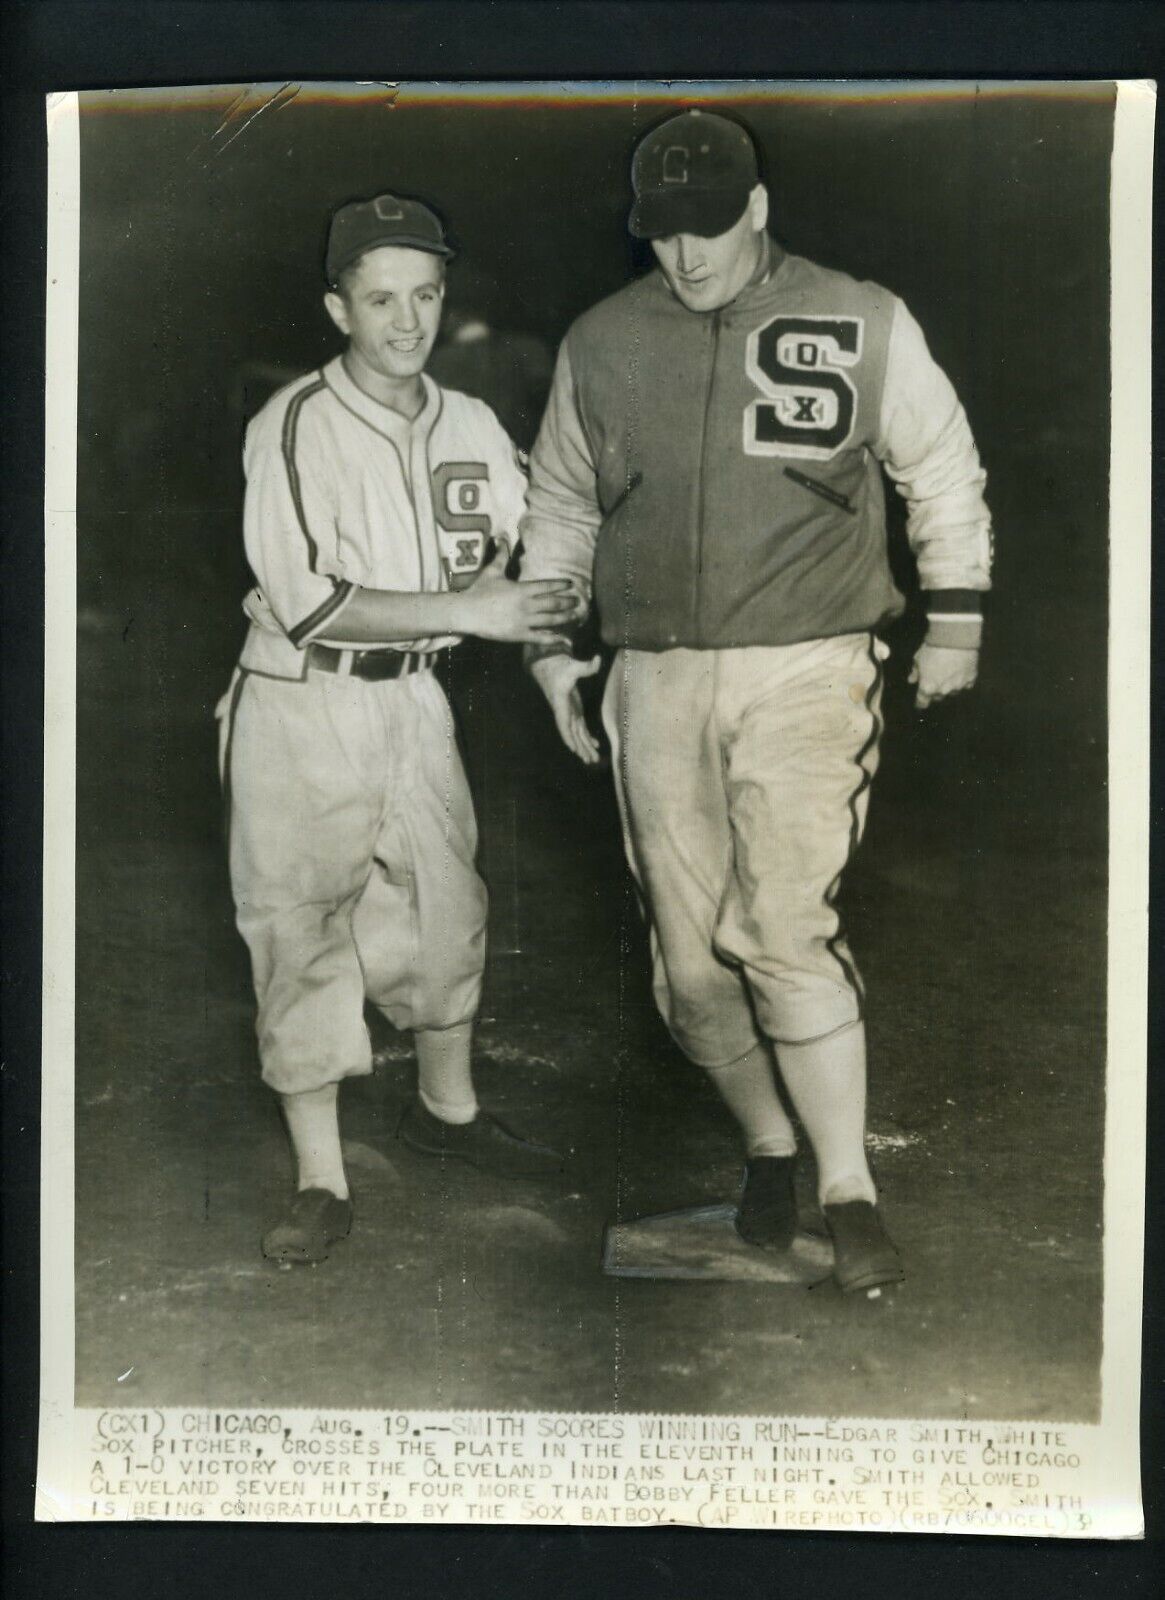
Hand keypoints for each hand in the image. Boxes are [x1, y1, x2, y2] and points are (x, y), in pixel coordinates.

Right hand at [458, 547, 580, 643]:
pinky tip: (563, 638)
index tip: (571, 584)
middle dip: (568, 602)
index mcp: (522, 589)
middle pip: (554, 603)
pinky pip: (540, 637)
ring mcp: (524, 621)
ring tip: (575, 616)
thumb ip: (501, 556)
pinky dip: (553, 638)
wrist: (467, 613)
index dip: (561, 585)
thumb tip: (502, 538)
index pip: (547, 586)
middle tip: (578, 601)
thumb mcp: (492, 571)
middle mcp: (527, 605)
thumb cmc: (479, 591)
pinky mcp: (519, 635)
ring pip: (551, 620)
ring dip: (565, 618)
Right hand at [530, 652, 603, 763]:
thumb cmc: (557, 665)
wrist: (547, 663)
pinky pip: (580, 727)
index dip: (568, 736)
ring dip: (584, 746)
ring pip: (577, 732)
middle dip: (580, 747)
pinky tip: (595, 745)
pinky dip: (587, 736)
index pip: (564, 723)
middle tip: (590, 760)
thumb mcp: (572, 665)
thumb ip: (586, 666)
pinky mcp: (573, 709)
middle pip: (572, 733)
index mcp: (560, 703)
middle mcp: (564, 711)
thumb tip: (598, 660)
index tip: (573, 749)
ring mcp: (569, 711)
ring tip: (593, 759)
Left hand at [909, 643, 979, 709]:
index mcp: (927, 687)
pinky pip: (966, 684)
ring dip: (949, 686)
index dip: (920, 703)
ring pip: (952, 692)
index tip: (920, 702)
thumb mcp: (918, 659)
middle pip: (938, 697)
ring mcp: (958, 686)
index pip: (922, 703)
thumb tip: (912, 680)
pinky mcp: (971, 679)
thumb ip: (915, 672)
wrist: (954, 636)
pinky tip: (961, 671)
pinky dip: (963, 681)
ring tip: (948, 673)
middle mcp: (943, 691)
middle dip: (935, 691)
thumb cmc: (932, 647)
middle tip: (934, 679)